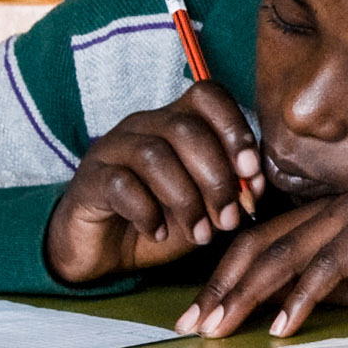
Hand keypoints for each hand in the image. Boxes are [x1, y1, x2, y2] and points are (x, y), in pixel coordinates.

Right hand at [43, 81, 264, 285]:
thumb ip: (231, 192)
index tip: (252, 173)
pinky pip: (122, 185)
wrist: (103, 252)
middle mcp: (144, 126)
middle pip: (186, 129)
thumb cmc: (160, 221)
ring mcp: (113, 150)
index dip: (234, 129)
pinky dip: (148, 213)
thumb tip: (256, 186)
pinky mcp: (91, 180)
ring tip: (199, 234)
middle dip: (216, 178)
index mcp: (176, 122)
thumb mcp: (205, 208)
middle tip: (228, 218)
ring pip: (155, 156)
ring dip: (186, 200)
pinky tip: (158, 233)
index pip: (207, 95)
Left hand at [177, 194, 347, 338]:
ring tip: (223, 327)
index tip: (195, 315)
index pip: (256, 243)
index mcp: (321, 216)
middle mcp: (331, 207)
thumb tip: (262, 311)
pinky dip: (300, 298)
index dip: (221, 278)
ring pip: (285, 254)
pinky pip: (327, 266)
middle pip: (259, 245)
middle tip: (194, 324)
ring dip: (247, 294)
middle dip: (222, 287)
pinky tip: (282, 326)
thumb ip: (311, 288)